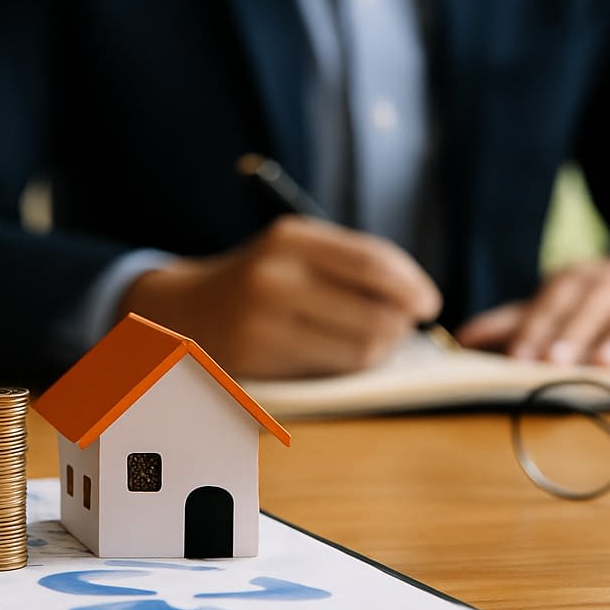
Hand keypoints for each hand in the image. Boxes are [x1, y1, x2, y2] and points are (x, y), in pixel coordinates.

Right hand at [116, 215, 441, 378]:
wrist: (182, 311)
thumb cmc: (256, 281)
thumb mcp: (292, 250)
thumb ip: (349, 264)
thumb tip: (416, 301)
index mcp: (289, 238)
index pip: (372, 264)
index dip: (411, 286)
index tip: (428, 303)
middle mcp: (274, 276)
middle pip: (375, 313)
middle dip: (399, 326)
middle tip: (402, 330)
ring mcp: (264, 321)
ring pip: (359, 349)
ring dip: (379, 352)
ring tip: (374, 344)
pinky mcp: (259, 360)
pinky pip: (330, 372)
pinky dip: (348, 369)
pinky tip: (341, 358)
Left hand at [454, 253, 609, 369]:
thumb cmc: (594, 302)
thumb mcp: (555, 305)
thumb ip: (512, 322)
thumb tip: (461, 340)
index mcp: (575, 280)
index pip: (552, 301)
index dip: (536, 327)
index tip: (519, 356)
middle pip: (591, 306)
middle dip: (572, 333)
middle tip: (554, 361)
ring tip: (603, 365)